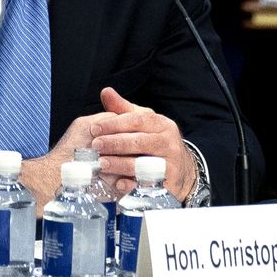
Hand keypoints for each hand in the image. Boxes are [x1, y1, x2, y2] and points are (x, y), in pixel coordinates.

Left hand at [91, 87, 197, 203]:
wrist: (182, 170)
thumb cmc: (156, 142)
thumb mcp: (144, 123)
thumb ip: (124, 110)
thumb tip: (106, 91)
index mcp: (162, 124)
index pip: (137, 120)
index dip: (114, 124)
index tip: (94, 128)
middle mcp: (169, 143)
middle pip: (139, 142)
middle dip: (115, 143)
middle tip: (95, 145)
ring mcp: (170, 164)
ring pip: (143, 163)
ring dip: (120, 164)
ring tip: (101, 163)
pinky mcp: (169, 184)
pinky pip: (148, 185)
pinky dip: (132, 185)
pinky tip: (118, 183)